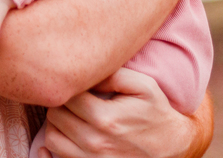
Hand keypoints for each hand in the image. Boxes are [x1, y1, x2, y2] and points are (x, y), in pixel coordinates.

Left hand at [40, 68, 196, 157]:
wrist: (170, 147)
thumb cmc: (155, 113)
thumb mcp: (143, 86)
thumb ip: (113, 74)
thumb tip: (87, 72)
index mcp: (105, 118)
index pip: (68, 96)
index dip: (71, 85)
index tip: (80, 83)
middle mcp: (94, 142)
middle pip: (55, 115)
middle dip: (62, 102)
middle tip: (76, 96)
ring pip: (51, 137)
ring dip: (58, 123)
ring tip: (72, 114)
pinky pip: (56, 156)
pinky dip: (56, 143)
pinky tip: (68, 132)